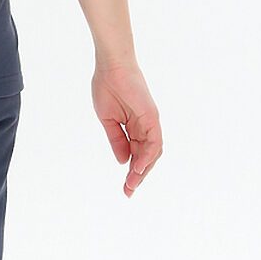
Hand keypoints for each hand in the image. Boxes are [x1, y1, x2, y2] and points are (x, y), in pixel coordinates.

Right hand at [92, 61, 161, 196]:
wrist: (111, 67)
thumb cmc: (107, 88)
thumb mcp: (108, 121)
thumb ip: (117, 140)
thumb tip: (123, 161)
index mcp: (135, 127)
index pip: (137, 154)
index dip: (131, 172)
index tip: (125, 189)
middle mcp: (146, 126)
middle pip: (147, 157)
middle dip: (138, 176)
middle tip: (128, 192)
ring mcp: (150, 122)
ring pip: (153, 152)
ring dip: (143, 170)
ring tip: (132, 184)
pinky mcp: (152, 117)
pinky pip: (154, 142)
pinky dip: (147, 156)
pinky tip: (137, 168)